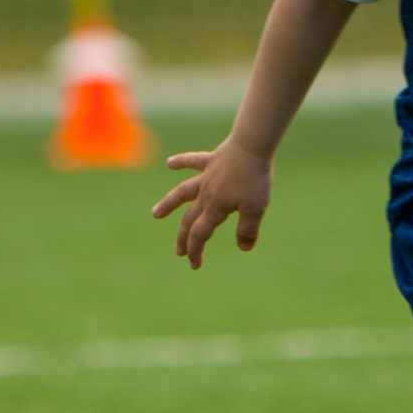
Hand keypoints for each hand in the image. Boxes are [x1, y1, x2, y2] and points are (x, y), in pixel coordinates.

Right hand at [149, 140, 273, 270]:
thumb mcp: (256, 208)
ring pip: (183, 192)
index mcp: (216, 208)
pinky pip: (193, 161)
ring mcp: (207, 176)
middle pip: (190, 219)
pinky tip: (169, 163)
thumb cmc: (255, 179)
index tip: (194, 265)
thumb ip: (247, 229)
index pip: (200, 234)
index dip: (196, 251)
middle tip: (179, 252)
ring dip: (169, 203)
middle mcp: (206, 194)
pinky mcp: (212, 160)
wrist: (251, 146)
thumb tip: (243, 249)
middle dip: (184, 238)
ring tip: (155, 214)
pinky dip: (181, 162)